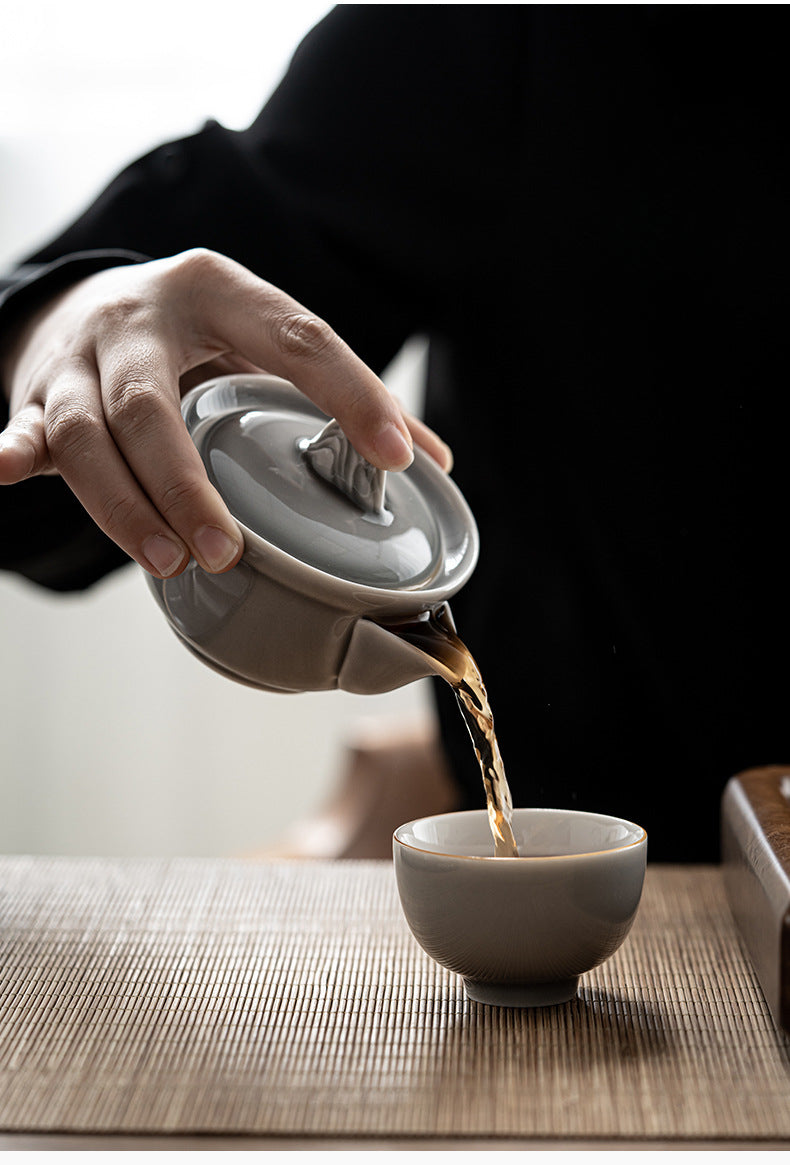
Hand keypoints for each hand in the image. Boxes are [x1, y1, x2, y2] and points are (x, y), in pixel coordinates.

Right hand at [0, 249, 451, 577]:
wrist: (86, 298)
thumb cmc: (195, 333)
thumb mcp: (262, 338)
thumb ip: (340, 393)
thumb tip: (434, 460)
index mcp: (220, 291)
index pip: (296, 339)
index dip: (350, 393)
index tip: (395, 459)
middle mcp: (141, 318)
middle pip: (152, 405)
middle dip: (186, 482)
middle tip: (227, 549)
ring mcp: (82, 358)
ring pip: (89, 434)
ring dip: (125, 503)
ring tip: (169, 562)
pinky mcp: (36, 394)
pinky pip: (25, 428)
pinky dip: (16, 453)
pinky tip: (5, 471)